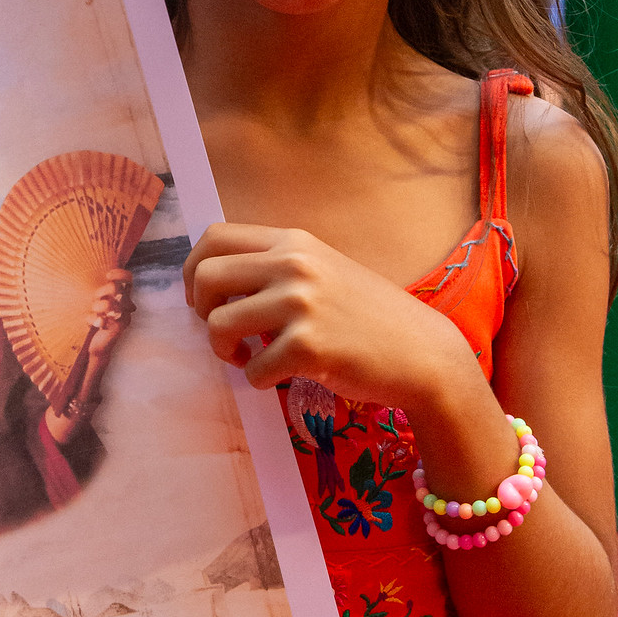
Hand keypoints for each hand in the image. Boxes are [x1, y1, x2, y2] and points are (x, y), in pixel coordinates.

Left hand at [86, 269, 133, 369]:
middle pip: (115, 288)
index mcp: (123, 298)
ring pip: (108, 303)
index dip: (120, 274)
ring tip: (94, 314)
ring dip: (96, 307)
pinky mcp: (118, 328)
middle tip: (95, 301)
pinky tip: (94, 324)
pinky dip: (94, 319)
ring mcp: (123, 318)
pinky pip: (102, 319)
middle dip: (100, 292)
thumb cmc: (98, 322)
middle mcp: (126, 307)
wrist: (100, 348)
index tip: (108, 275)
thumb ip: (102, 293)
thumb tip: (100, 279)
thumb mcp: (99, 305)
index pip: (128, 279)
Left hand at [183, 223, 472, 408]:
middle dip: (201, 310)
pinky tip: (280, 375)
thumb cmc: (369, 317)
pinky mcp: (307, 346)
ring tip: (249, 357)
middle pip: (207, 276)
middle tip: (224, 332)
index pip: (216, 237)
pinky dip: (258, 379)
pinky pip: (252, 368)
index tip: (203, 296)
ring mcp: (301, 304)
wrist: (423, 352)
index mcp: (294, 242)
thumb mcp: (325, 270)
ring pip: (219, 324)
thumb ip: (278, 267)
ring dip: (225, 350)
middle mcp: (294, 264)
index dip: (194, 269)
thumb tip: (215, 280)